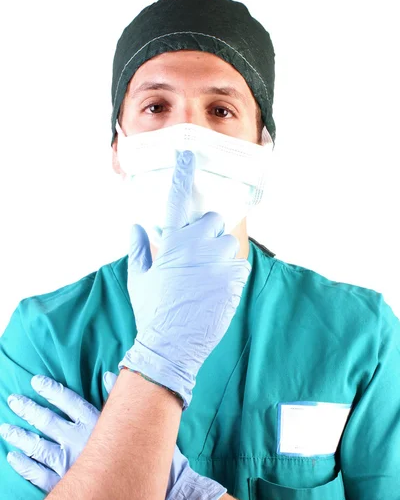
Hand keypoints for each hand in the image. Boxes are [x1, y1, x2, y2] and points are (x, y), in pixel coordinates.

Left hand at [0, 374, 225, 499]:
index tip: (37, 382)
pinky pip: (39, 475)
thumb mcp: (137, 422)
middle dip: (29, 409)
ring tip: (6, 427)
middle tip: (13, 400)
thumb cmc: (146, 454)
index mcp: (97, 423)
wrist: (154, 492)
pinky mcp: (67, 486)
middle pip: (48, 421)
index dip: (52, 390)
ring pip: (39, 447)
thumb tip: (109, 374)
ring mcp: (71, 464)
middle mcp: (80, 441)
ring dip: (21, 436)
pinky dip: (25, 466)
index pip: (69, 401)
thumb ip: (119, 397)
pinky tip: (14, 458)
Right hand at [122, 150, 251, 408]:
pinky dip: (230, 273)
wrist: (172, 345)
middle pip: (215, 220)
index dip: (182, 175)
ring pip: (229, 243)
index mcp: (172, 243)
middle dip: (208, 230)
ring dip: (220, 253)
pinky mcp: (234, 280)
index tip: (188, 154)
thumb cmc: (151, 311)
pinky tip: (216, 289)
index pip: (177, 201)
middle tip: (198, 250)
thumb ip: (138, 248)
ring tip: (206, 276)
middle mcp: (197, 247)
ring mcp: (218, 263)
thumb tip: (135, 226)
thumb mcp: (138, 279)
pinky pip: (239, 265)